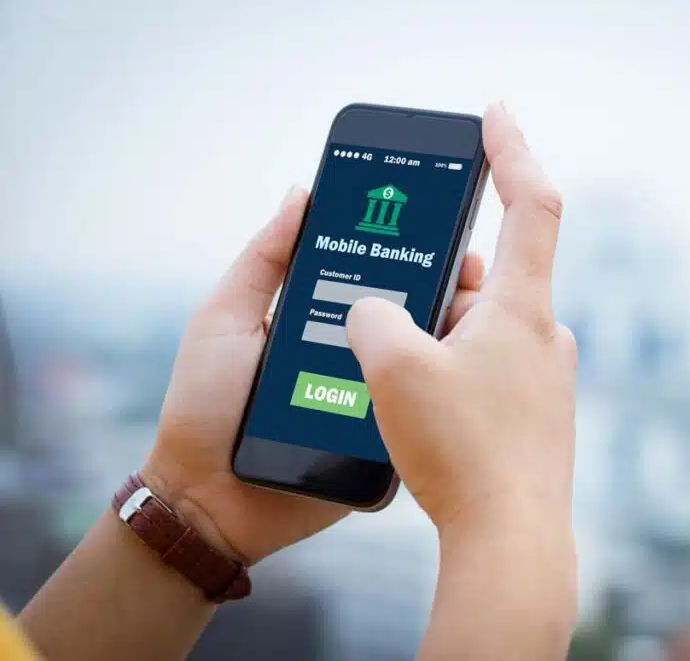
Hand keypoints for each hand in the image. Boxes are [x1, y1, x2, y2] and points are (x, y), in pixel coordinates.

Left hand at [141, 186, 487, 562]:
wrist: (206, 497)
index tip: (441, 222)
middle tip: (472, 269)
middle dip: (448, 289)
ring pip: (425, 365)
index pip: (377, 277)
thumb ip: (263, 261)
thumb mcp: (225, 318)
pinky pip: (419, 416)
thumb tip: (302, 195)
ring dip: (456, 339)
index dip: (409, 250)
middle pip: (412, 317)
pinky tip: (469, 372)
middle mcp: (357, 356)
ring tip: (483, 313)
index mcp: (325, 320)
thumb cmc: (204, 404)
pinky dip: (443, 395)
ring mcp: (375, 400)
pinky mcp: (385, 444)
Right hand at [347, 102, 576, 540]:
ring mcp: (543, 378)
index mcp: (523, 308)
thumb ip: (373, 316)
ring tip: (389, 368)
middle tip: (388, 302)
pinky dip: (449, 369)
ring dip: (434, 333)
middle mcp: (543, 336)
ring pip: (478, 329)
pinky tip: (416, 407)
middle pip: (484, 278)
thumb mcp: (394, 369)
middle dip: (432, 283)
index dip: (512, 150)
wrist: (509, 542)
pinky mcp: (533, 415)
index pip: (530, 203)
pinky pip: (484, 370)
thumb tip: (376, 312)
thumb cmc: (461, 452)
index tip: (495, 115)